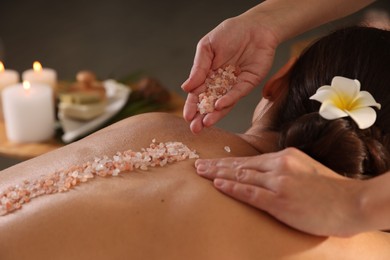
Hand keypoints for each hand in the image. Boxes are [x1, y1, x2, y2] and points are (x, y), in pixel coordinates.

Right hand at [181, 15, 277, 133]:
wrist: (256, 26)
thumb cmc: (230, 33)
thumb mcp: (207, 47)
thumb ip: (198, 68)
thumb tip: (186, 87)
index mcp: (207, 74)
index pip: (197, 93)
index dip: (191, 105)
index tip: (186, 117)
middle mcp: (220, 83)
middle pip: (209, 103)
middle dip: (201, 116)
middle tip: (194, 129)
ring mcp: (233, 85)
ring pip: (223, 103)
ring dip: (214, 114)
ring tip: (205, 123)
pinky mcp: (248, 84)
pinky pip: (237, 94)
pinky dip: (228, 100)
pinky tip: (219, 106)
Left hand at [195, 148, 368, 236]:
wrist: (351, 203)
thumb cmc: (329, 190)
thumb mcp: (305, 169)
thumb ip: (284, 169)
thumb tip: (264, 173)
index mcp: (284, 157)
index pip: (249, 160)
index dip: (228, 162)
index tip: (213, 162)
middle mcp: (279, 166)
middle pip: (240, 165)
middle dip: (216, 166)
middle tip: (197, 165)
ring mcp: (278, 183)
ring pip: (241, 176)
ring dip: (218, 175)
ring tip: (200, 172)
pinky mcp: (280, 201)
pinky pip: (251, 193)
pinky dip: (233, 188)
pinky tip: (218, 185)